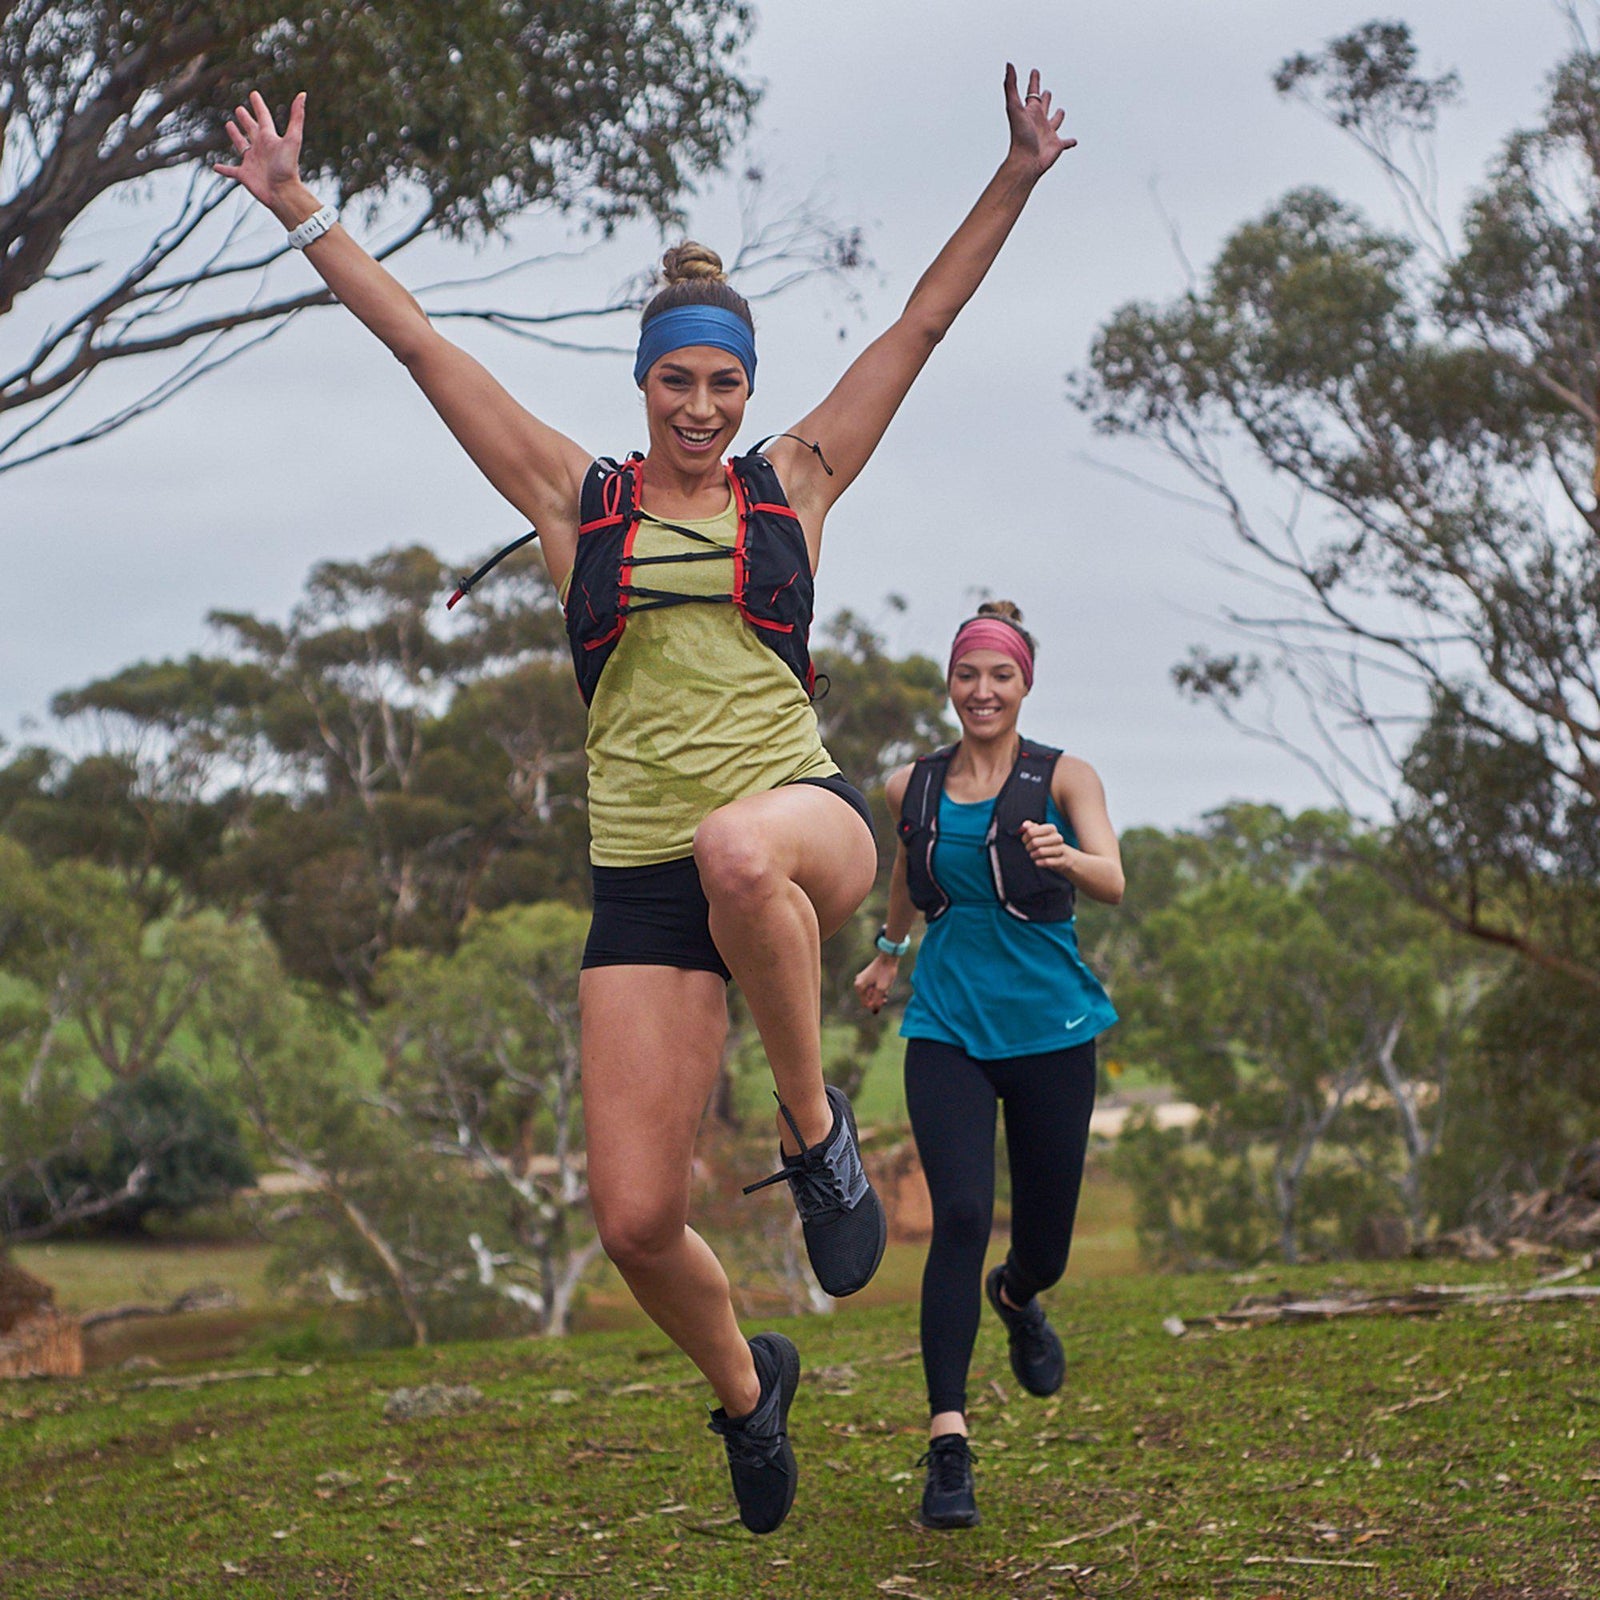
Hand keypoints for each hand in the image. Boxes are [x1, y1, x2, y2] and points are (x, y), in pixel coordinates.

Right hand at [216, 90, 306, 209]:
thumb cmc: (288, 167)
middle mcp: (261, 148)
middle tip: (239, 109)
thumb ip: (297, 117)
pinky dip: (223, 169)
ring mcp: (252, 162)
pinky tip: (215, 166)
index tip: (254, 94)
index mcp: (269, 139)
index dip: (259, 106)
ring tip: (229, 125)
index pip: (263, 118)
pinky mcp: (244, 175)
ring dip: (235, 136)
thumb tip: (303, 94)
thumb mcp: (293, 139)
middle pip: (251, 129)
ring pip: (241, 146)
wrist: (283, 193)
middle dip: (246, 119)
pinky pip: (231, 171)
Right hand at [854, 953, 899, 1013]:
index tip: (883, 999)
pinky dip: (879, 990)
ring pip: (871, 993)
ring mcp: (863, 979)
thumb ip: (877, 1002)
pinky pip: (873, 988)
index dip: (876, 1005)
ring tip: (886, 990)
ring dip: (879, 995)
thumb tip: (874, 1011)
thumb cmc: (885, 972)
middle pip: (868, 999)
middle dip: (877, 999)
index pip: (866, 1004)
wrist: (889, 957)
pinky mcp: (868, 977)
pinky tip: (885, 986)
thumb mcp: (882, 990)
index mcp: (859, 986)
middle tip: (885, 995)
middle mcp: (858, 983)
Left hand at [1003, 64, 1074, 178]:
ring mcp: (1048, 133)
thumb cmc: (1019, 136)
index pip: (1032, 92)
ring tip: (1061, 111)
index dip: (1033, 81)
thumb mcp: (1014, 107)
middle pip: (1043, 106)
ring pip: (1055, 122)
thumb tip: (1009, 64)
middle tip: (1046, 92)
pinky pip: (1065, 142)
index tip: (1034, 72)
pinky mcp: (1056, 145)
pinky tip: (1074, 141)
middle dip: (1045, 98)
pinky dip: (1070, 142)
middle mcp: (1039, 121)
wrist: (1026, 161)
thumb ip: (1011, 85)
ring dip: (1058, 116)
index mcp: (1030, 111)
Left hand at [1021, 819, 1074, 875]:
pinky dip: (1039, 862)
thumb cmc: (1050, 844)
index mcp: (1051, 829)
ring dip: (1033, 855)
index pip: (1031, 831)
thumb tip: (1024, 825)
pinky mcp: (1062, 860)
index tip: (1025, 841)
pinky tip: (1038, 861)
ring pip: (1040, 851)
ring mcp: (1061, 849)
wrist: (1066, 857)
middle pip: (1035, 842)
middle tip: (1029, 849)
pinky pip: (1047, 861)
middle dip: (1028, 847)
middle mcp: (1057, 837)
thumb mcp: (1041, 833)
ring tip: (1033, 855)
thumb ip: (1031, 827)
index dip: (1025, 837)